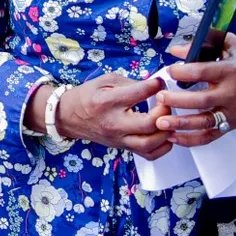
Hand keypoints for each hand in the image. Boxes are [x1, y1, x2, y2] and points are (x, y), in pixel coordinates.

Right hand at [56, 74, 172, 159]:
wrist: (68, 116)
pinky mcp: (122, 147)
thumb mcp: (104, 81)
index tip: (159, 83)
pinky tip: (164, 135)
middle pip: (148, 123)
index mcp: (107, 101)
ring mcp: (118, 138)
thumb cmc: (87, 96)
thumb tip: (154, 86)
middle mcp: (113, 122)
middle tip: (165, 104)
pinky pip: (148, 154)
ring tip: (167, 120)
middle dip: (164, 112)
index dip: (155, 86)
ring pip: (150, 143)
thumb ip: (130, 82)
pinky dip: (162, 147)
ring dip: (166, 132)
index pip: (138, 93)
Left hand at [156, 33, 235, 146]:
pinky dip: (191, 140)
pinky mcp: (230, 125)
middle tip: (160, 97)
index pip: (203, 72)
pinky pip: (210, 136)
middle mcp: (231, 94)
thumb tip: (175, 50)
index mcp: (230, 72)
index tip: (169, 71)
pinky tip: (173, 136)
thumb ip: (206, 42)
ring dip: (181, 123)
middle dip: (178, 100)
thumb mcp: (231, 47)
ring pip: (205, 121)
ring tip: (161, 122)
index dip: (183, 72)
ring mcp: (232, 112)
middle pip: (202, 100)